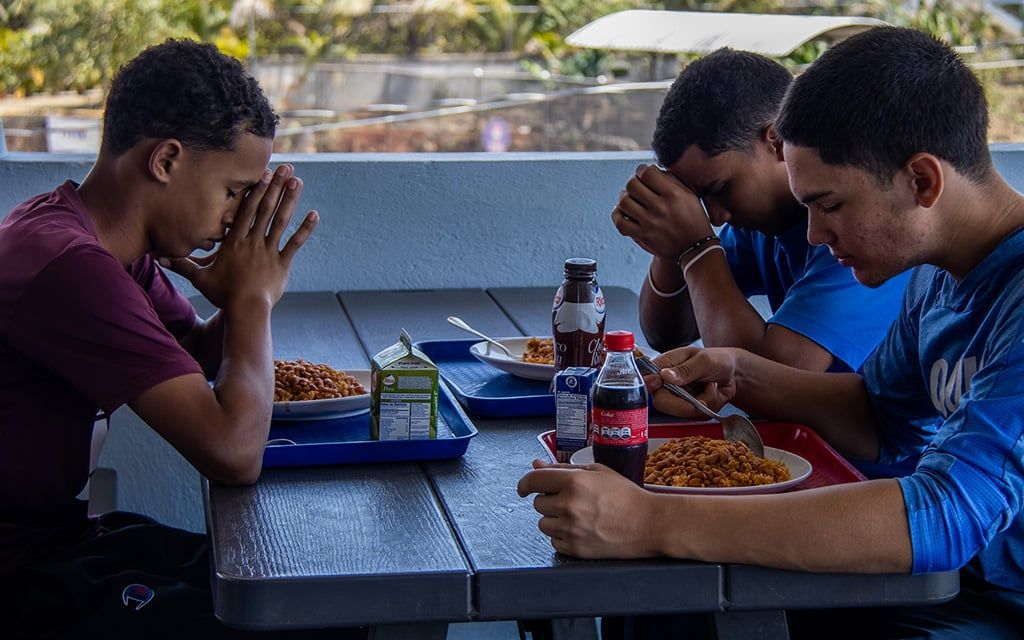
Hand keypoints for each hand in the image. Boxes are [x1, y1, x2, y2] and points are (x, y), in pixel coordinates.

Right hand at [163, 164, 318, 311]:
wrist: (245, 310)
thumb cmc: (223, 295)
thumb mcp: (200, 278)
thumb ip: (182, 264)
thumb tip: (158, 257)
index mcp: (235, 242)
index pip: (245, 211)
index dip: (255, 191)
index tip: (263, 174)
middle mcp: (253, 242)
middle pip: (265, 209)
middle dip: (275, 187)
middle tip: (286, 168)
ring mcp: (269, 251)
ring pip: (280, 221)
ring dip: (290, 200)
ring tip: (298, 181)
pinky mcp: (282, 263)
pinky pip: (295, 243)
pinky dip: (305, 229)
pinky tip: (314, 214)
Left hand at [517, 460, 659, 558]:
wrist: (648, 524)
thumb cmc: (626, 496)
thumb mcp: (597, 472)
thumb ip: (562, 468)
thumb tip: (537, 465)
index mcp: (574, 482)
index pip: (533, 481)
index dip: (525, 484)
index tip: (524, 488)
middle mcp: (569, 505)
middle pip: (538, 503)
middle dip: (551, 500)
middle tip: (572, 501)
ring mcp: (571, 529)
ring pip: (543, 523)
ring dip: (554, 519)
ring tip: (578, 516)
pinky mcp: (575, 549)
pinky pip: (553, 541)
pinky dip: (562, 536)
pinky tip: (581, 529)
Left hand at [612, 164, 713, 259]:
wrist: (695, 247)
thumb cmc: (693, 218)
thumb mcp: (690, 194)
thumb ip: (671, 179)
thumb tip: (650, 168)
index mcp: (673, 194)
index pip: (647, 173)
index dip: (642, 170)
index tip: (643, 173)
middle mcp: (660, 208)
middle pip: (632, 185)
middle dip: (632, 182)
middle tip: (636, 185)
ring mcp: (650, 223)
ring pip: (624, 202)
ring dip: (624, 197)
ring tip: (630, 198)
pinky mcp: (643, 236)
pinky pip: (620, 223)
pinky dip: (618, 215)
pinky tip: (623, 212)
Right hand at [647, 347, 737, 416]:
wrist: (734, 372)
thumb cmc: (717, 359)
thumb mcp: (704, 360)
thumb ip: (685, 369)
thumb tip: (665, 376)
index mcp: (664, 366)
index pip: (648, 382)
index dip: (653, 388)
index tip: (667, 388)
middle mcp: (667, 384)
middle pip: (663, 403)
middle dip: (688, 402)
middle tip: (707, 390)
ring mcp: (677, 398)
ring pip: (684, 412)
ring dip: (705, 402)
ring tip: (711, 386)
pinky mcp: (689, 409)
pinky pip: (697, 416)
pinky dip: (711, 406)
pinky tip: (713, 393)